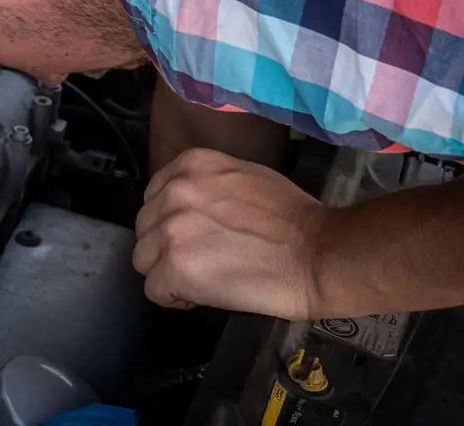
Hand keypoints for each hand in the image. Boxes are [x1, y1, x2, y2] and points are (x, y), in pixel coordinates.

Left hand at [133, 149, 327, 318]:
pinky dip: (176, 298)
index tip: (197, 237)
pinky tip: (205, 294)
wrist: (320, 253)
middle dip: (168, 249)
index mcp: (190, 165)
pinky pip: (154, 290)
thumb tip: (184, 210)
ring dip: (169, 274)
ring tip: (206, 278)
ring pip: (143, 261)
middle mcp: (175, 192)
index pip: (153, 199)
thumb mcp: (242, 178)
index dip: (172, 224)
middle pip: (145, 230)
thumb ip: (204, 186)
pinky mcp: (176, 266)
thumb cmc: (294, 220)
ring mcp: (172, 229)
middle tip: (206, 261)